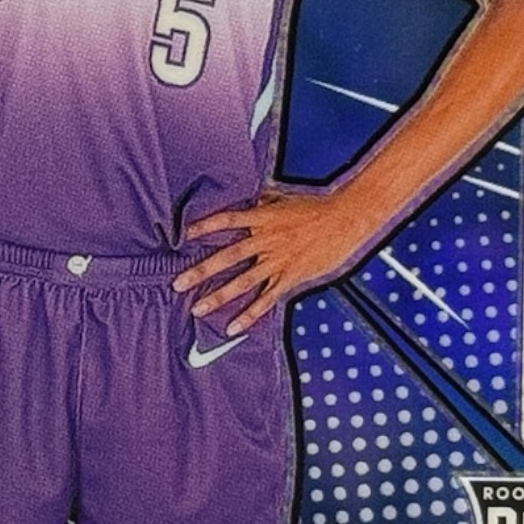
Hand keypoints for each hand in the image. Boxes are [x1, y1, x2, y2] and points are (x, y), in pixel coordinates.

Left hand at [172, 185, 387, 332]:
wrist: (346, 219)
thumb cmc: (316, 207)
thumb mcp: (285, 198)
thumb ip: (262, 200)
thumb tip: (247, 196)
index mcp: (264, 217)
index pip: (229, 220)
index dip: (206, 226)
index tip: (184, 234)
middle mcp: (268, 240)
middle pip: (229, 256)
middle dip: (201, 270)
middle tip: (177, 282)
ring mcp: (279, 261)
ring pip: (244, 281)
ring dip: (219, 296)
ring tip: (197, 308)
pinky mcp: (291, 277)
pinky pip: (267, 299)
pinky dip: (250, 314)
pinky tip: (233, 327)